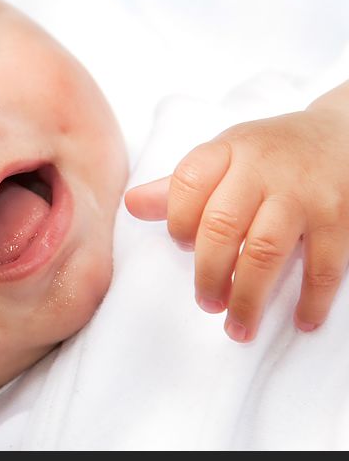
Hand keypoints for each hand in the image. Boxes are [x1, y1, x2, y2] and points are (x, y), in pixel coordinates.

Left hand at [124, 107, 348, 341]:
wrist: (345, 134)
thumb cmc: (270, 154)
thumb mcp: (223, 156)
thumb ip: (178, 186)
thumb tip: (132, 204)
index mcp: (226, 152)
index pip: (186, 184)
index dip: (177, 222)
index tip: (181, 247)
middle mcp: (262, 169)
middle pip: (221, 225)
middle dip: (207, 273)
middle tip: (206, 303)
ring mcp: (302, 194)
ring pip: (265, 250)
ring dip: (248, 296)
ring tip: (237, 326)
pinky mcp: (339, 217)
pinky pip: (323, 266)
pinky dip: (311, 299)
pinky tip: (301, 321)